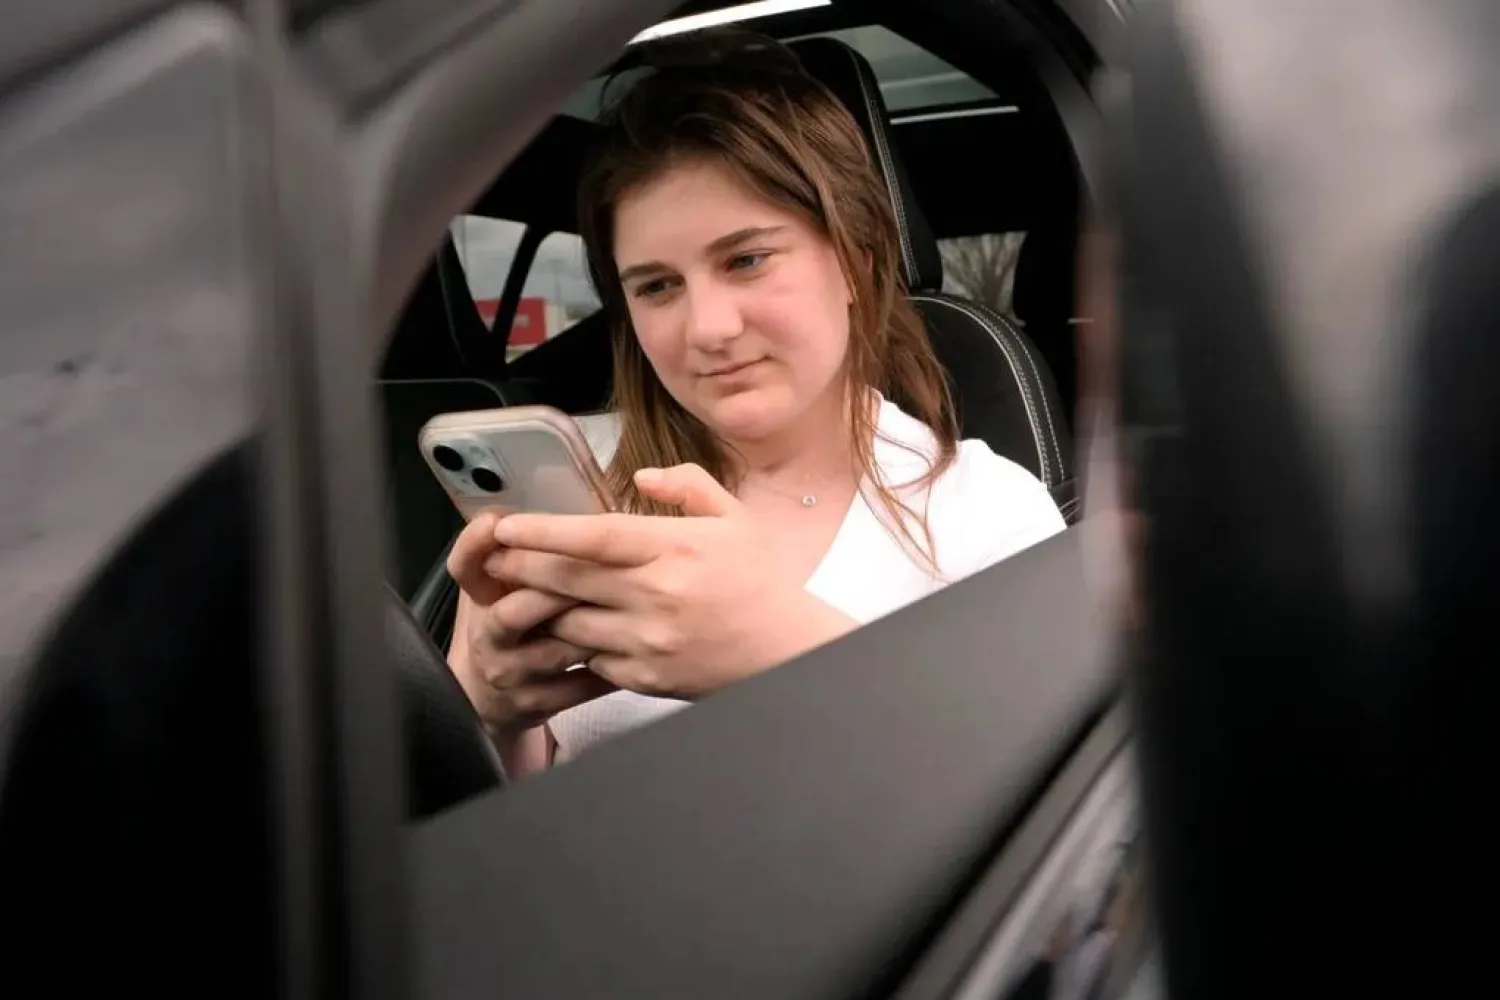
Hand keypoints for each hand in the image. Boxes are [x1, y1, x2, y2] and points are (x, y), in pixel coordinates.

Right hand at [445, 513, 616, 742]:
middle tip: (600, 570)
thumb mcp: (505, 580)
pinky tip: (639, 653)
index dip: (475, 544)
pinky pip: (578, 686)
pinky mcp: (537, 704)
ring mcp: (512, 673)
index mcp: (482, 595)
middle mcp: (490, 634)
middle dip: (554, 590)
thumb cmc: (517, 622)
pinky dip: (609, 670)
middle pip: (513, 610)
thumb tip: (550, 501)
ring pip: (553, 650)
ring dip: (591, 631)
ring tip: (631, 613)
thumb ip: (526, 544)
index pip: (466, 566)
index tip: (496, 523)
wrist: (495, 695)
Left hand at [489, 464, 857, 698]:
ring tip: (525, 592)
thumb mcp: (734, 518)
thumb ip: (687, 486)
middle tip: (496, 557)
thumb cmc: (761, 582)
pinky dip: (577, 642)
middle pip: (568, 579)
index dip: (542, 531)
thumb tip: (640, 478)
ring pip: (570, 622)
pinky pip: (591, 658)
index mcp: (677, 548)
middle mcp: (658, 595)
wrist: (787, 651)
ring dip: (543, 607)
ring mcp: (650, 640)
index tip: (507, 526)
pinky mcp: (646, 677)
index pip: (594, 536)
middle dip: (522, 567)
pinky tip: (573, 628)